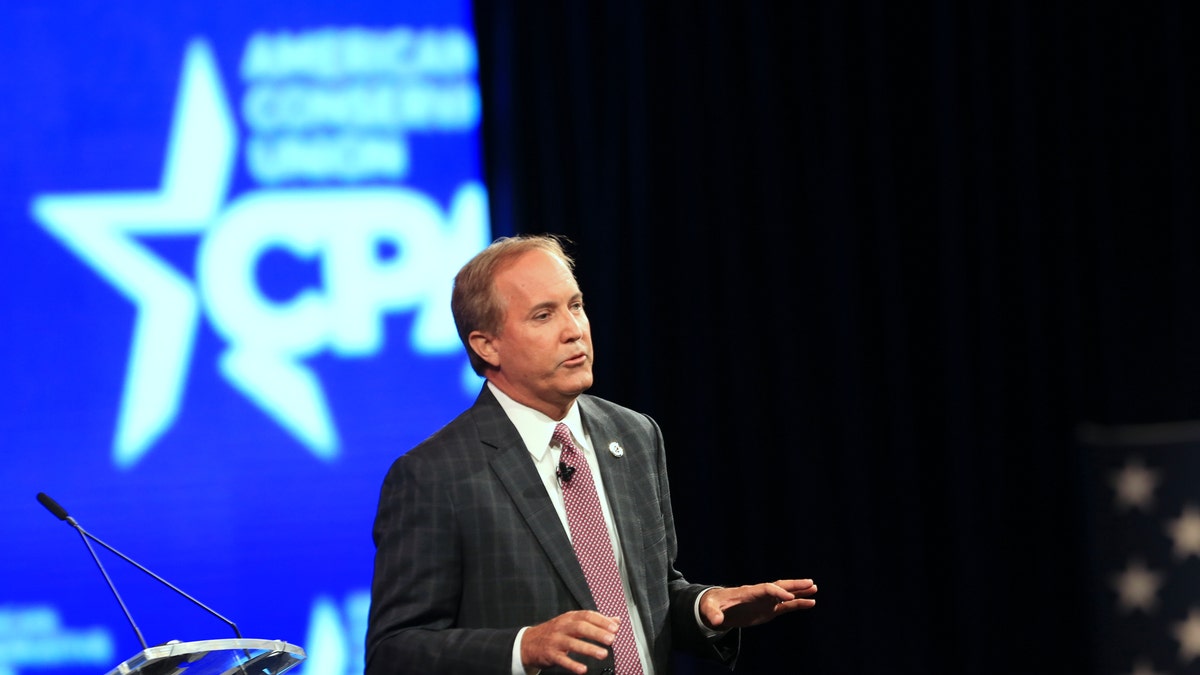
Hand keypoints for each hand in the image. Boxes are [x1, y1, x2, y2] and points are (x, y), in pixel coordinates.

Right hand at [520, 610, 619, 674]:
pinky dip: (572, 664)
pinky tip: (583, 669)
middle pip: (580, 627)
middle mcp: (562, 627)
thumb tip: (616, 620)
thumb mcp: (573, 623)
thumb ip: (595, 622)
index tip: (615, 628)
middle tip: (611, 640)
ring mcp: (555, 640)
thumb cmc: (556, 632)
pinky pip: (562, 659)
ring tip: (603, 654)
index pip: (587, 616)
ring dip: (588, 649)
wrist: (529, 642)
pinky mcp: (550, 654)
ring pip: (572, 643)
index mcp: (570, 618)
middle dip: (597, 633)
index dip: (602, 621)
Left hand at [699, 578, 817, 629]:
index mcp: (748, 592)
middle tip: (810, 583)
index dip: (777, 593)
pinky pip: (786, 606)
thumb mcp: (710, 610)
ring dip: (800, 592)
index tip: (789, 599)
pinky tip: (811, 603)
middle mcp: (760, 594)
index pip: (766, 589)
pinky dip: (798, 604)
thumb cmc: (712, 605)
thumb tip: (716, 621)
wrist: (716, 607)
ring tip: (815, 588)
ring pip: (786, 594)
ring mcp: (766, 601)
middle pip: (779, 586)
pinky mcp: (769, 609)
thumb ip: (713, 614)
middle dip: (794, 585)